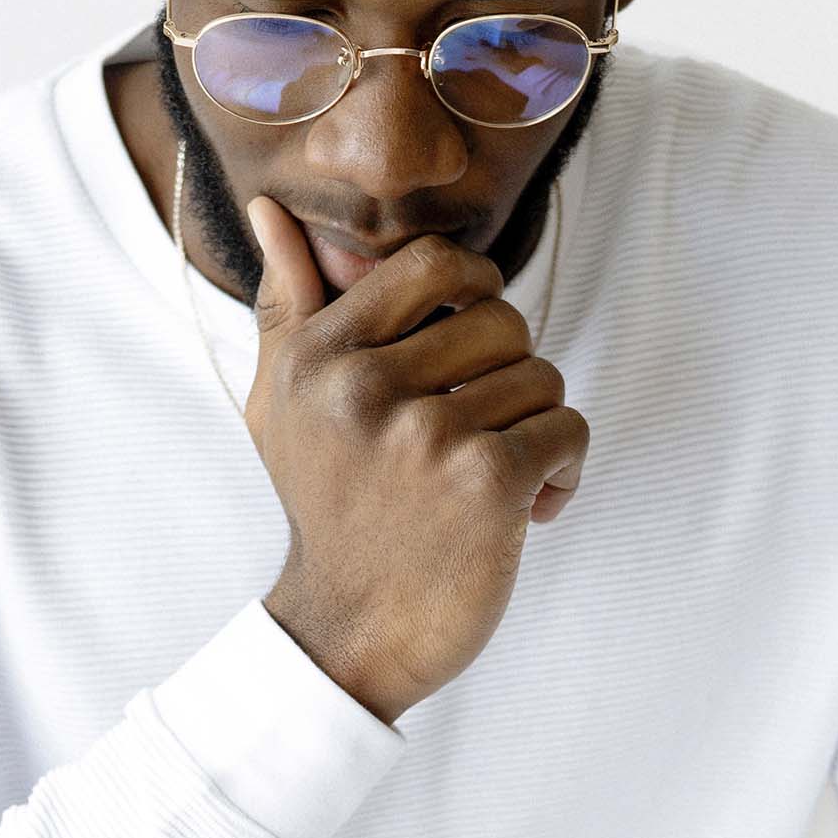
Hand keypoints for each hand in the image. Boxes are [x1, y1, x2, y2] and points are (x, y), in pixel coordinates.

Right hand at [243, 194, 588, 725]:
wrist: (348, 630)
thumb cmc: (323, 503)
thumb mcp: (281, 399)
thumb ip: (287, 300)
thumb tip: (269, 207)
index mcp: (317, 355)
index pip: (433, 262)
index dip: (473, 286)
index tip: (471, 332)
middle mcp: (364, 387)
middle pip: (502, 319)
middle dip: (507, 373)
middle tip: (477, 427)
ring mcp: (427, 435)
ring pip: (542, 376)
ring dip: (534, 427)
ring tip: (491, 474)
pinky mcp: (487, 484)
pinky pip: (569, 428)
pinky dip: (563, 470)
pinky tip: (525, 507)